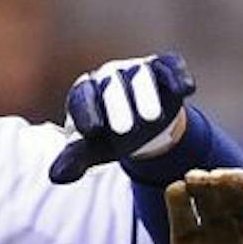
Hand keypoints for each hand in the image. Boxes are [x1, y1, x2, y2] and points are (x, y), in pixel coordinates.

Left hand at [47, 53, 194, 183]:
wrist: (144, 124)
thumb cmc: (112, 137)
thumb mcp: (95, 150)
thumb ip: (75, 159)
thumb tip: (55, 177)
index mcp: (87, 92)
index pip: (82, 97)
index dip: (86, 112)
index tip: (91, 131)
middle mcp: (110, 76)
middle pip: (111, 86)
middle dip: (118, 106)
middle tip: (125, 131)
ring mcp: (138, 69)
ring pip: (141, 75)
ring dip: (146, 95)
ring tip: (152, 118)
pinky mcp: (165, 67)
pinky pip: (170, 66)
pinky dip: (178, 76)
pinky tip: (186, 90)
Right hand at [165, 167, 242, 243]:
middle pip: (239, 192)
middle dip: (232, 179)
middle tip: (224, 176)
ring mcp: (214, 232)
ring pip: (209, 197)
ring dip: (203, 183)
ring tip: (197, 178)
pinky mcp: (187, 242)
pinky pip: (182, 215)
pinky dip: (178, 200)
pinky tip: (178, 191)